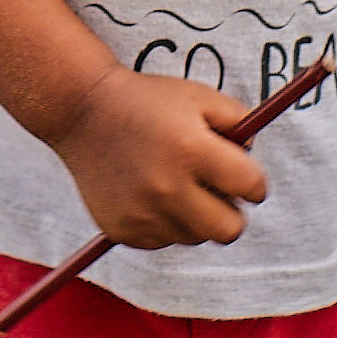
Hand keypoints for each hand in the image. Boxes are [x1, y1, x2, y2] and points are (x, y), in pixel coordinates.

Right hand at [48, 69, 269, 250]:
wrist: (83, 111)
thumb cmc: (149, 101)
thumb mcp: (199, 96)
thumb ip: (240, 121)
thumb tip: (254, 159)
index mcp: (193, 149)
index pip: (252, 187)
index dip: (254, 182)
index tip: (244, 177)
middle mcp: (168, 187)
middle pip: (230, 230)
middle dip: (231, 212)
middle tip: (218, 192)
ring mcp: (143, 213)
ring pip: (195, 236)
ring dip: (195, 217)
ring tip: (173, 183)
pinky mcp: (123, 230)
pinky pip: (163, 241)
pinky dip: (164, 223)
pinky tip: (148, 192)